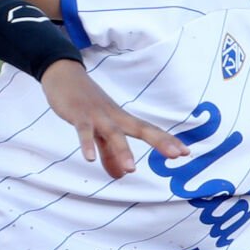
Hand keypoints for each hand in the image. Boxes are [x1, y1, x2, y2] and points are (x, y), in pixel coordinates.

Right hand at [39, 60, 188, 177]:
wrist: (63, 74)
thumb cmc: (85, 103)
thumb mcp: (99, 131)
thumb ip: (109, 154)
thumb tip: (120, 175)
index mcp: (122, 119)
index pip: (149, 130)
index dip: (167, 140)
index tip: (186, 152)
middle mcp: (115, 116)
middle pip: (141, 129)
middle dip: (160, 142)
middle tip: (177, 155)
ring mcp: (97, 115)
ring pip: (114, 133)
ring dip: (123, 151)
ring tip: (131, 169)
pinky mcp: (79, 114)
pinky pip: (84, 130)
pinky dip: (87, 144)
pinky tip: (90, 159)